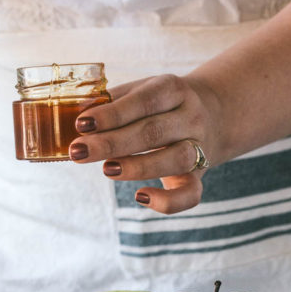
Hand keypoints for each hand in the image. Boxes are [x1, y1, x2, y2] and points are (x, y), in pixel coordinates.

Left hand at [68, 73, 219, 213]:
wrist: (214, 113)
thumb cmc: (161, 104)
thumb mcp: (142, 90)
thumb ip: (113, 101)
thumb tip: (76, 112)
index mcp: (174, 90)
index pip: (144, 101)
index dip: (112, 114)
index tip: (81, 124)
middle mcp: (191, 117)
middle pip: (154, 131)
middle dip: (112, 143)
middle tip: (78, 151)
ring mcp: (200, 147)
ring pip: (175, 159)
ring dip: (137, 167)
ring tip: (105, 169)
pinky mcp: (199, 176)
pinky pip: (190, 194)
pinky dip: (167, 201)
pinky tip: (139, 197)